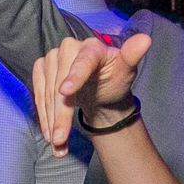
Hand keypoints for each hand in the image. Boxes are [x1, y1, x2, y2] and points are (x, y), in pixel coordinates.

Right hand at [30, 32, 153, 150]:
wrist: (100, 90)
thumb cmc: (114, 80)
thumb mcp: (126, 71)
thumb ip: (132, 56)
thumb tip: (145, 40)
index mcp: (93, 47)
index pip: (84, 61)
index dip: (74, 77)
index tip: (65, 92)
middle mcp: (70, 47)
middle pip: (60, 84)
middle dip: (60, 114)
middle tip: (60, 139)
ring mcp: (53, 58)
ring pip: (47, 93)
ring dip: (50, 121)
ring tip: (56, 144)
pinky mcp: (42, 69)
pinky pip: (38, 95)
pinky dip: (43, 117)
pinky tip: (50, 134)